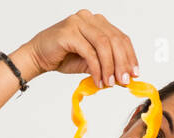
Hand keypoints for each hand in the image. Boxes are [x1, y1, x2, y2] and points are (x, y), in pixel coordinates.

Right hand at [21, 11, 137, 87]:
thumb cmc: (64, 57)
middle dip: (122, 63)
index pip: (121, 37)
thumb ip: (107, 65)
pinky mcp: (68, 32)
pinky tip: (99, 81)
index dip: (130, 56)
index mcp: (97, 22)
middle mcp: (89, 18)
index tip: (135, 73)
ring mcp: (78, 22)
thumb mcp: (92, 62)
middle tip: (125, 81)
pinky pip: (89, 52)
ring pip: (104, 45)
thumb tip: (126, 77)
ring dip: (110, 67)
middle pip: (114, 40)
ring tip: (111, 83)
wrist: (38, 57)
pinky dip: (97, 69)